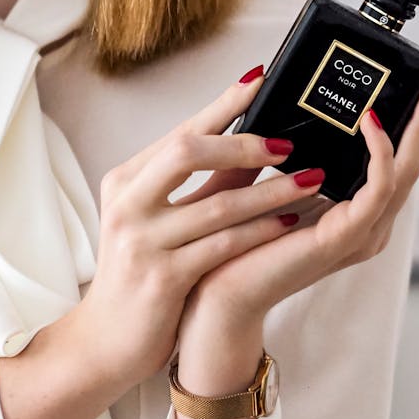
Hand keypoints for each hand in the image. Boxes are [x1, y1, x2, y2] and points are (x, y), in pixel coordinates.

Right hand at [72, 69, 332, 387]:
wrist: (107, 338)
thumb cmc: (141, 272)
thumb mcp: (161, 218)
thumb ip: (202, 182)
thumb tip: (254, 139)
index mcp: (126, 180)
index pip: (180, 132)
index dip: (222, 105)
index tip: (260, 79)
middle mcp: (129, 204)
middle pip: (186, 152)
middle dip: (243, 142)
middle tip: (290, 142)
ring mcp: (142, 242)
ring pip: (217, 204)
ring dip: (271, 190)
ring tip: (311, 179)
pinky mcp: (162, 278)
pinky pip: (222, 247)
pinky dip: (261, 232)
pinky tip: (291, 222)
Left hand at [177, 50, 418, 340]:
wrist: (219, 291)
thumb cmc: (239, 240)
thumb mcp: (270, 181)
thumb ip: (288, 151)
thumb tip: (286, 100)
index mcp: (356, 210)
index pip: (396, 155)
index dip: (415, 116)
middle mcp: (369, 222)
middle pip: (413, 157)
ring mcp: (363, 232)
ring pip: (406, 169)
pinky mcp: (347, 237)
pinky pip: (378, 188)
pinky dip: (381, 152)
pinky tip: (373, 122)